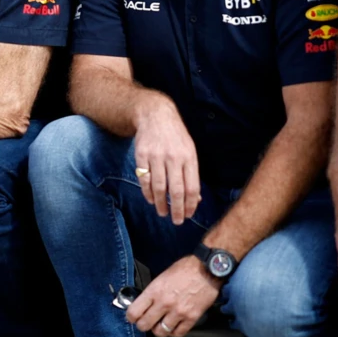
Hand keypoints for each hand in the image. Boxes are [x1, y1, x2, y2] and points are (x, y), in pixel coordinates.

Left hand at [126, 255, 220, 336]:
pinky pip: (178, 333)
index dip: (130, 317)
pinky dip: (173, 332)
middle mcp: (164, 303)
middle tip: (145, 323)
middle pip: (145, 325)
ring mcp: (178, 312)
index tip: (132, 318)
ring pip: (161, 332)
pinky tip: (173, 326)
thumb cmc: (184, 270)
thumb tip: (143, 303)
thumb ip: (152, 292)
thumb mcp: (161, 277)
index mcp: (154, 291)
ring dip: (158, 330)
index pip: (134, 312)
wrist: (206, 269)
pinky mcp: (192, 318)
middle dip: (142, 325)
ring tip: (160, 325)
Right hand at [133, 98, 200, 223]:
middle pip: (175, 190)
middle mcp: (173, 158)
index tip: (188, 215)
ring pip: (158, 187)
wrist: (156, 116)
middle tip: (176, 221)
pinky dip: (147, 193)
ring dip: (160, 203)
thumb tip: (196, 199)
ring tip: (162, 212)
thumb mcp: (189, 151)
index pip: (192, 187)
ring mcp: (156, 156)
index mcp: (189, 157)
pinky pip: (144, 179)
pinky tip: (151, 200)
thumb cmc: (176, 137)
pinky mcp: (141, 155)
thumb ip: (192, 174)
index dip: (190, 205)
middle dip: (176, 209)